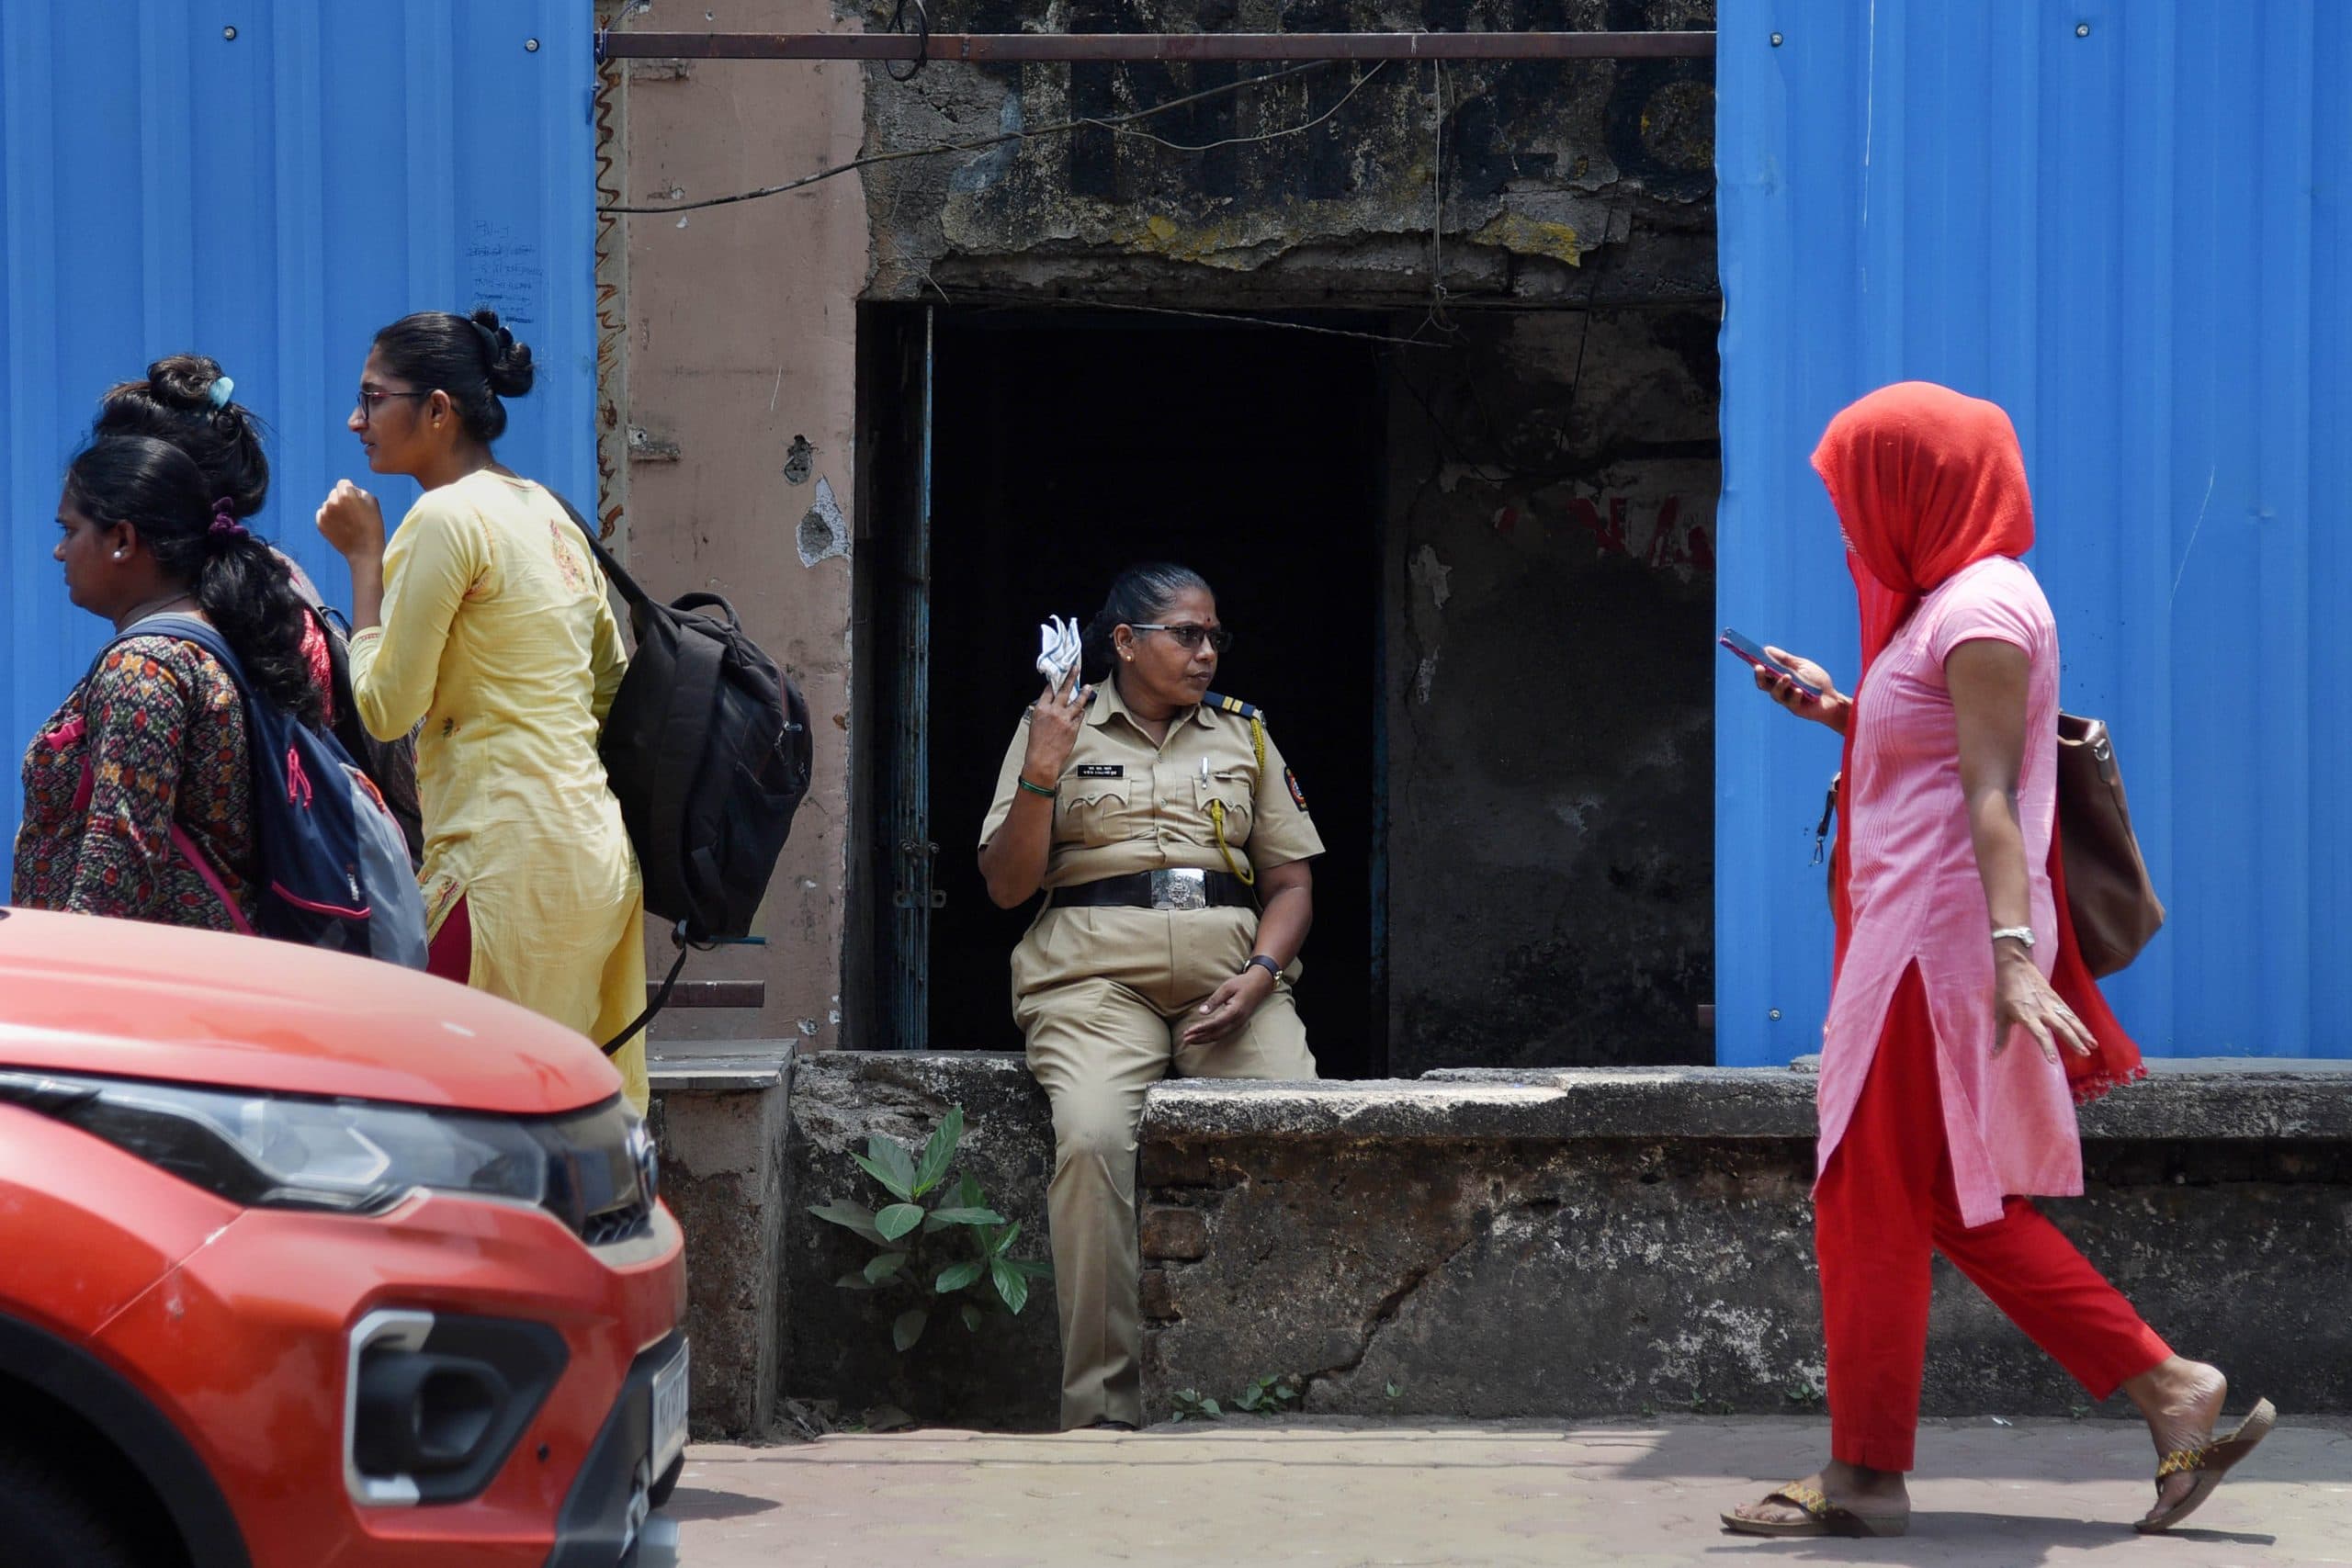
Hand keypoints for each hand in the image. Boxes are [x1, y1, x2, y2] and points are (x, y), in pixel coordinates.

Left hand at [316, 480, 385, 560]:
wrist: (364, 551)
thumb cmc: (372, 526)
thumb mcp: (373, 503)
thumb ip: (360, 491)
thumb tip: (351, 490)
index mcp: (346, 495)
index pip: (343, 483)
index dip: (350, 490)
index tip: (356, 500)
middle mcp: (332, 502)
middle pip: (334, 493)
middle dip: (341, 499)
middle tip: (352, 513)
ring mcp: (324, 513)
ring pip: (328, 504)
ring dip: (335, 509)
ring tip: (346, 522)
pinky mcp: (320, 524)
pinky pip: (322, 514)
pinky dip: (329, 518)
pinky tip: (339, 526)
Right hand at [1020, 664, 1088, 788]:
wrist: (1043, 760)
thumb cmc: (1037, 745)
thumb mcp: (1035, 723)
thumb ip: (1044, 712)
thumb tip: (1052, 704)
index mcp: (1041, 709)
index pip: (1049, 690)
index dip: (1055, 681)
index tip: (1059, 675)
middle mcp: (1054, 712)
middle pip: (1065, 690)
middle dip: (1071, 677)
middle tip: (1075, 669)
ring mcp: (1065, 719)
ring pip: (1077, 702)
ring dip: (1083, 693)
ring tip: (1087, 687)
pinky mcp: (1074, 728)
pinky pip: (1080, 716)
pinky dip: (1081, 712)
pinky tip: (1081, 710)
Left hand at [1179, 965, 1276, 1049]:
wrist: (1260, 984)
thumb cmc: (1242, 983)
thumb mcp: (1226, 988)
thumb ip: (1214, 1001)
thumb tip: (1201, 1012)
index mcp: (1235, 1011)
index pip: (1215, 1023)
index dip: (1201, 1028)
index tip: (1188, 1031)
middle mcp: (1237, 1021)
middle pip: (1216, 1034)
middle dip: (1200, 1038)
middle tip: (1185, 1039)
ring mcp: (1239, 1024)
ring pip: (1219, 1036)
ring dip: (1204, 1039)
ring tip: (1190, 1040)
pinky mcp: (1237, 1024)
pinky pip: (1223, 1033)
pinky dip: (1211, 1036)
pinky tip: (1202, 1037)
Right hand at [1754, 646, 1850, 733]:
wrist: (1833, 698)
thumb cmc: (1817, 681)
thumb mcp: (1802, 665)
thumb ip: (1786, 659)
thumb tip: (1767, 649)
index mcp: (1779, 677)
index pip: (1763, 672)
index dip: (1755, 665)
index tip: (1749, 656)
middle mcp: (1779, 689)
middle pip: (1763, 684)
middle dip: (1760, 676)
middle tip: (1759, 667)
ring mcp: (1786, 700)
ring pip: (1775, 693)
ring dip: (1780, 684)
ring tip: (1787, 677)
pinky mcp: (1795, 708)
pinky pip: (1791, 702)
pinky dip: (1795, 695)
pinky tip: (1800, 690)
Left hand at [1991, 949, 2096, 1062]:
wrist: (2016, 967)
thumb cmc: (2005, 992)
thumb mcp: (1999, 1014)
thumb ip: (2000, 1037)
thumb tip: (1993, 1057)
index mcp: (2026, 1015)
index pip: (2039, 1034)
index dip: (2046, 1047)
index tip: (2054, 1061)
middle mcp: (2042, 1011)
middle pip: (2061, 1027)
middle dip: (2074, 1041)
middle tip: (2084, 1055)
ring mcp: (2052, 1004)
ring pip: (2070, 1020)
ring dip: (2083, 1033)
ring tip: (2093, 1046)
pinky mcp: (2057, 999)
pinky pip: (2071, 1013)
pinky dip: (2081, 1024)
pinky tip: (2089, 1034)